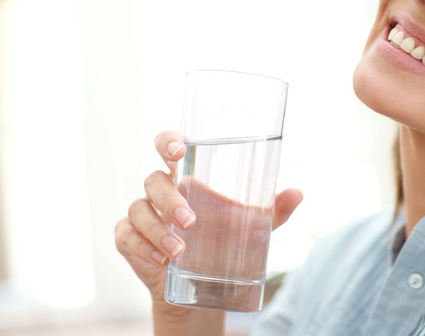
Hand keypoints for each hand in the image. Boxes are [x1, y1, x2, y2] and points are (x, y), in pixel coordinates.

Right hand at [115, 130, 302, 308]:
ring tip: (180, 251)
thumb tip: (298, 193)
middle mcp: (160, 189)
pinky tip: (162, 259)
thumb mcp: (250, 226)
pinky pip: (126, 236)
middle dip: (169, 197)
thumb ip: (273, 210)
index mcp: (186, 174)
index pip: (167, 145)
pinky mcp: (128, 238)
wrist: (201, 284)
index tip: (178, 149)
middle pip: (153, 179)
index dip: (168, 141)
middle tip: (190, 220)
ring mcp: (141, 213)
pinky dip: (142, 246)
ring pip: (138, 208)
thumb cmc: (222, 240)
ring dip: (157, 229)